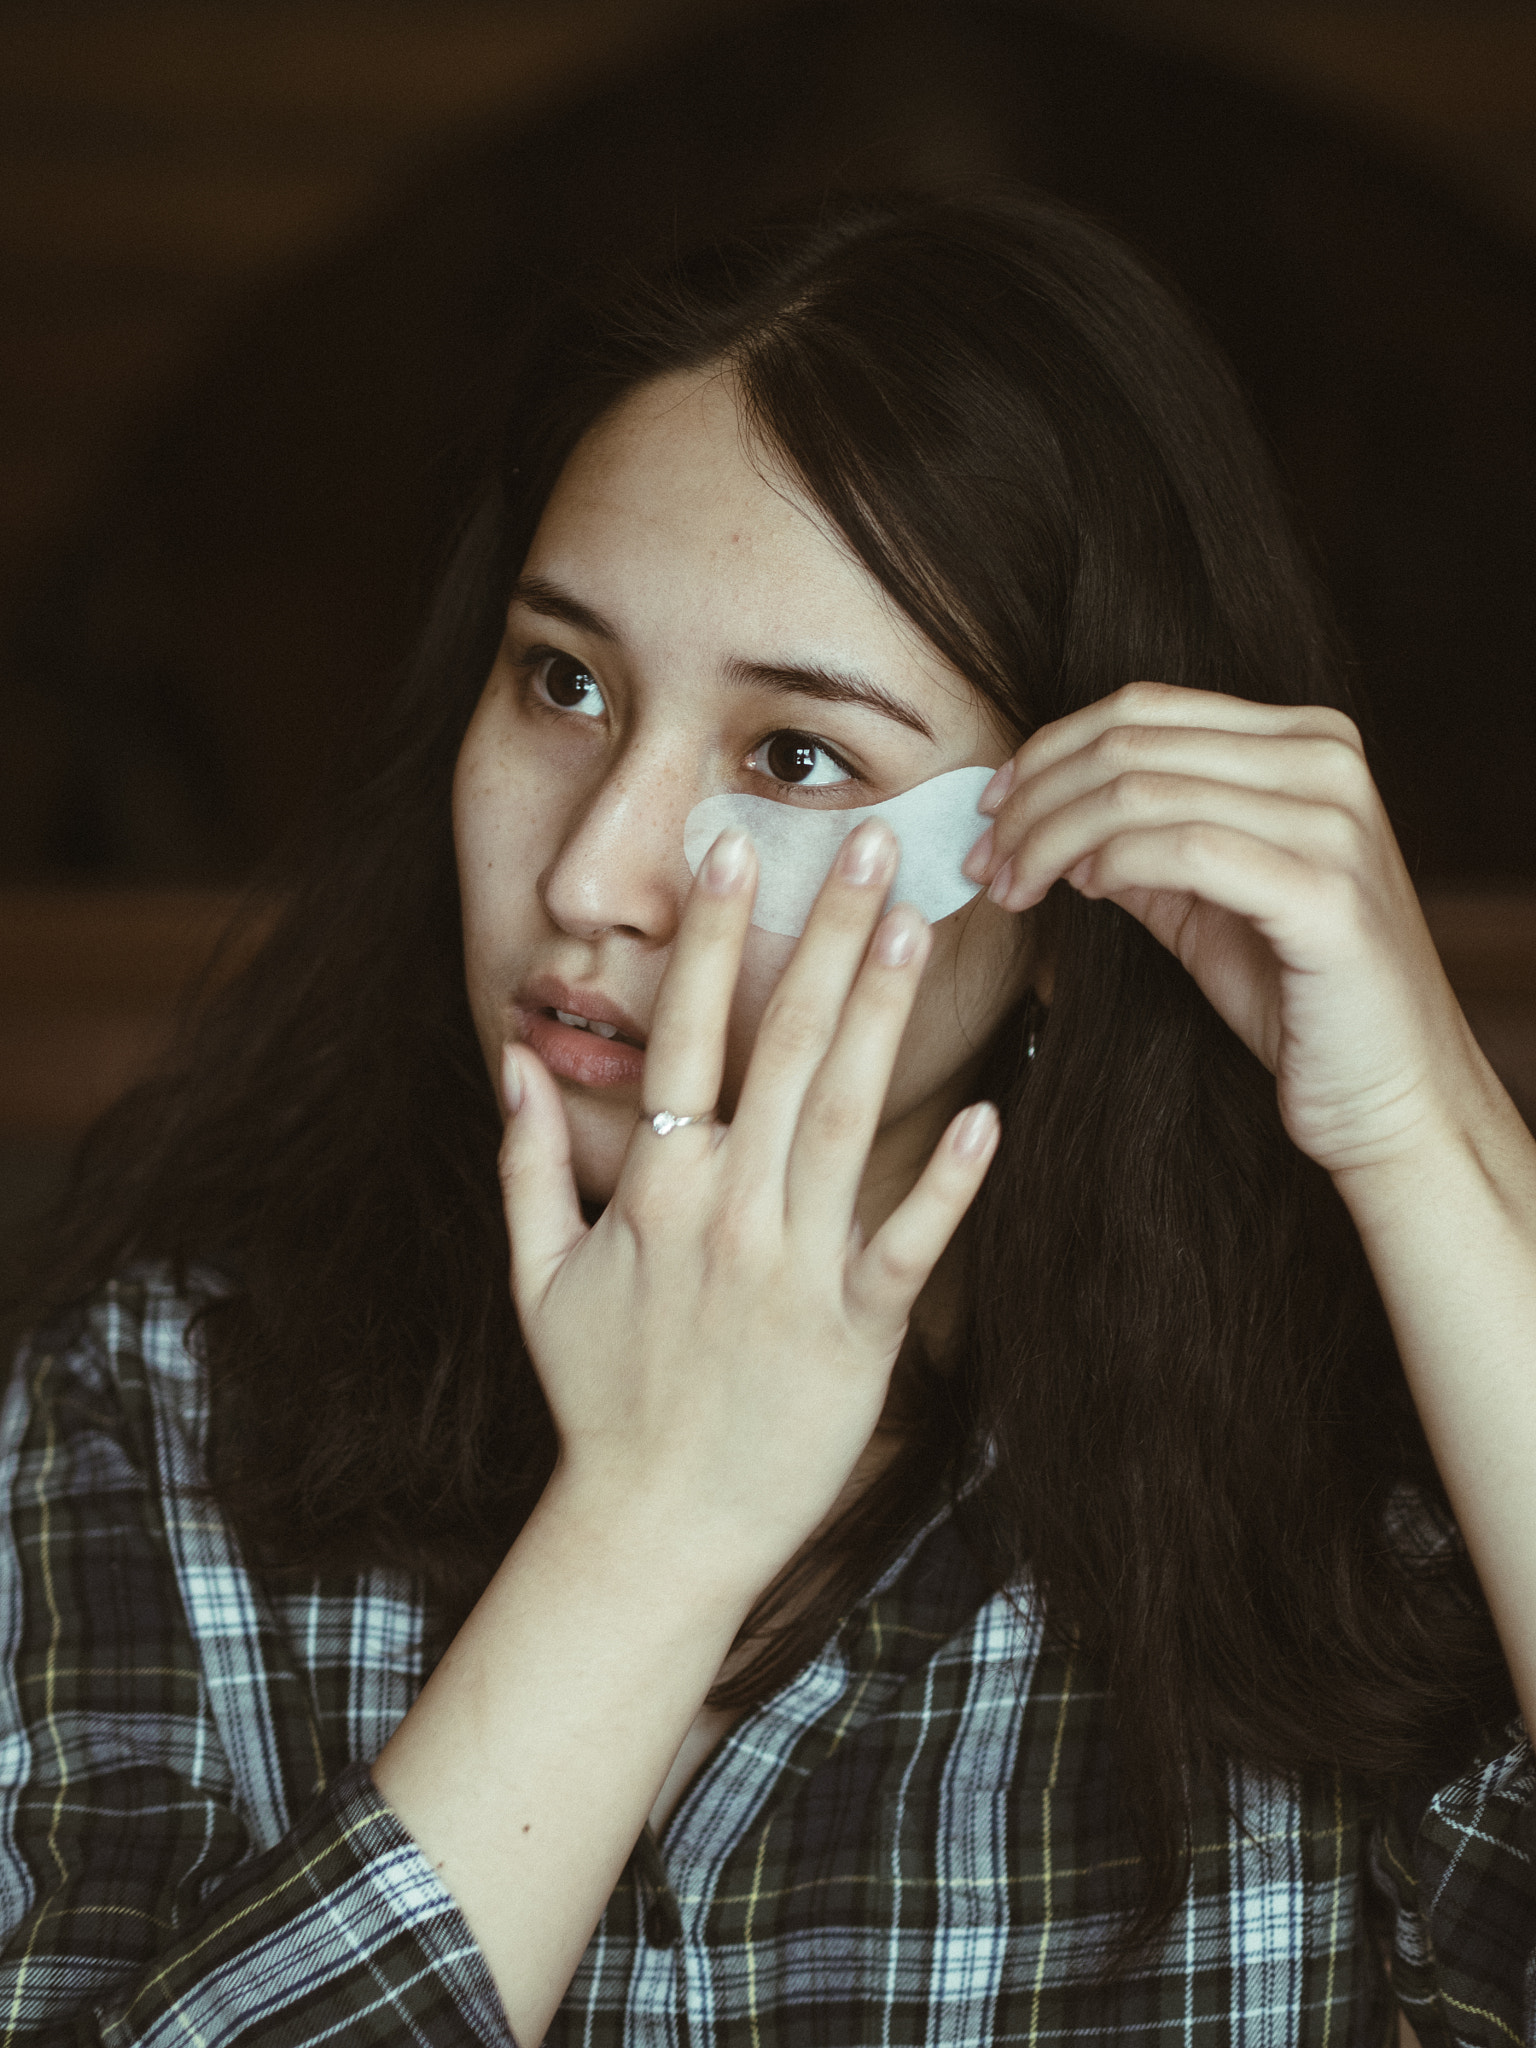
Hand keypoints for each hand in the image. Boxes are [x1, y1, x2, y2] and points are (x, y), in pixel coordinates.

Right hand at [497, 821, 999, 1596]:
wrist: (653, 1527)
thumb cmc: (599, 1398)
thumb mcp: (535, 1276)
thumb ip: (525, 1160)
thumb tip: (511, 1056)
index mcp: (655, 1191)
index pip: (687, 1038)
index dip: (716, 940)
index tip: (739, 851)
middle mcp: (725, 1212)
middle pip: (782, 1052)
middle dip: (824, 941)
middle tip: (871, 848)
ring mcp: (792, 1271)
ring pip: (845, 1118)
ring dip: (881, 1017)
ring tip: (915, 927)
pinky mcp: (856, 1333)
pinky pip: (907, 1243)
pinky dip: (948, 1182)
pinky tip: (993, 1110)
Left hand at [964, 680, 1486, 1178]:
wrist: (1390, 1092)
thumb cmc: (1294, 995)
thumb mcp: (1202, 898)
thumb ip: (1137, 840)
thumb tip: (1037, 809)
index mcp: (1305, 741)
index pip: (1143, 709)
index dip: (1047, 753)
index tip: (990, 811)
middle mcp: (1327, 761)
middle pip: (1132, 744)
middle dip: (1034, 801)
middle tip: (984, 859)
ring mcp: (1334, 822)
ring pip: (1142, 792)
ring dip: (1050, 839)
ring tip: (1012, 887)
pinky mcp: (1326, 893)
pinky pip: (1184, 850)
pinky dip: (1111, 864)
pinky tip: (1083, 893)